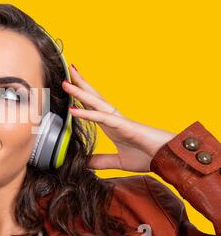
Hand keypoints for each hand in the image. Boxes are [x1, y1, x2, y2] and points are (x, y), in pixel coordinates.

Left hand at [61, 65, 175, 171]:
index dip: (80, 96)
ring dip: (79, 92)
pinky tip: (74, 109)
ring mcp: (119, 120)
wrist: (170, 159)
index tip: (68, 86)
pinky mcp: (125, 126)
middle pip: (93, 98)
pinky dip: (88, 113)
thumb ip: (101, 161)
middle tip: (66, 72)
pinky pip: (103, 118)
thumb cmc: (149, 156)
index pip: (92, 106)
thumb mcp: (118, 161)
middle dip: (79, 84)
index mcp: (111, 124)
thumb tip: (84, 163)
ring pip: (95, 103)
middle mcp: (113, 118)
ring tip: (65, 82)